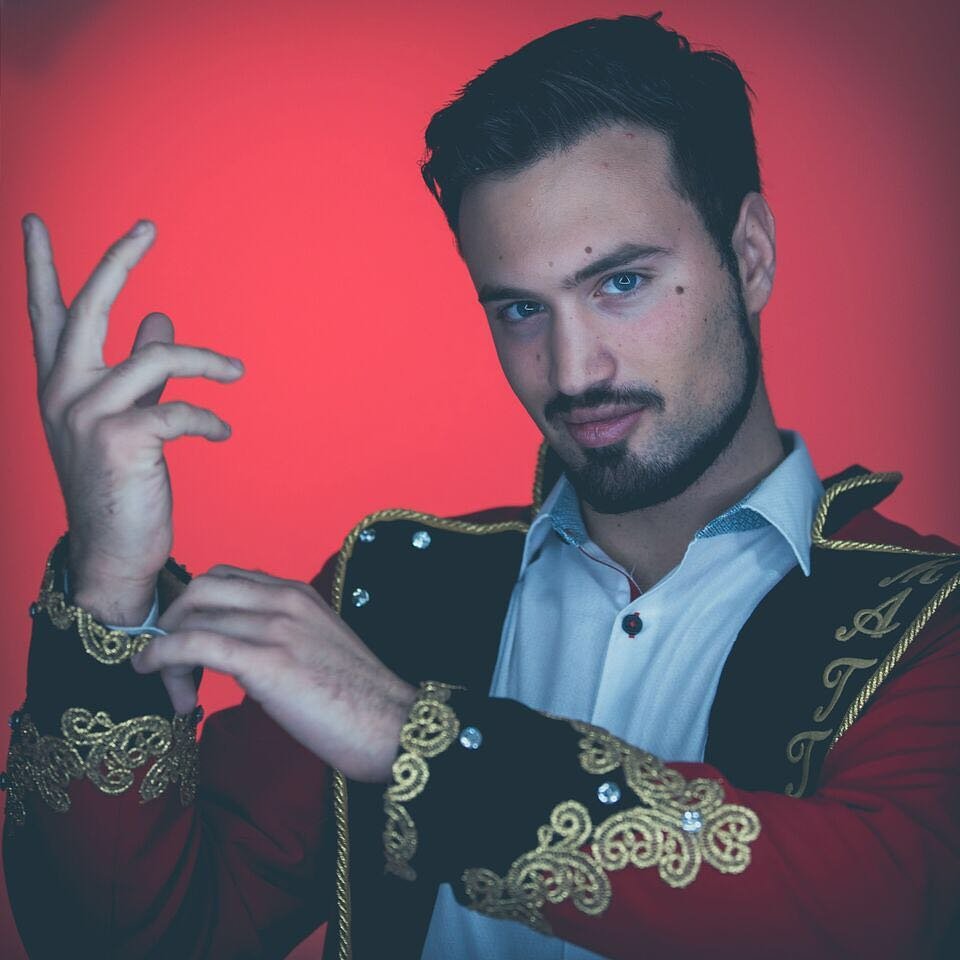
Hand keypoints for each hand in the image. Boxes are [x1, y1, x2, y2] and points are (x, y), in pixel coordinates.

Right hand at [23, 215, 244, 622]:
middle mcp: (62, 393)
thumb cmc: (120, 484)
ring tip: (236, 370)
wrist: (112, 554)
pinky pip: (178, 409)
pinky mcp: (121, 440)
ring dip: (206, 360)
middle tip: (146, 226)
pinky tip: (222, 431)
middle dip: (117, 262)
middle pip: (88, 309)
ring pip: (155, 357)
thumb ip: (137, 370)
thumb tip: (159, 319)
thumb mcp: (123, 419)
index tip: (36, 221)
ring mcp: (86, 416)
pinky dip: (208, 417)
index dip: (41, 267)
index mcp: (60, 386)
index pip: (45, 315)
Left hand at [131, 565, 417, 782]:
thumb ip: (282, 637)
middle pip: (202, 587)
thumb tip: (241, 655)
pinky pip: (194, 644)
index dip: (194, 604)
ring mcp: (276, 627)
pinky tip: (147, 669)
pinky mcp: (266, 661)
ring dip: (163, 644)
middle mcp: (285, 600)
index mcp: (298, 594)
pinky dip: (160, 653)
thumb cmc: (357, 699)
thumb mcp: (319, 648)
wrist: (392, 725)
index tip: (181, 635)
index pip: (227, 577)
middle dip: (171, 617)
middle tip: (164, 653)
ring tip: (159, 675)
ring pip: (193, 615)